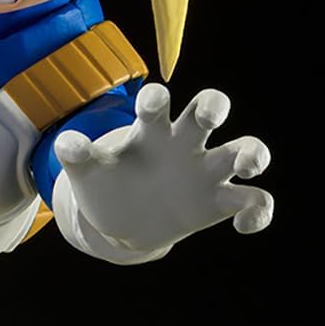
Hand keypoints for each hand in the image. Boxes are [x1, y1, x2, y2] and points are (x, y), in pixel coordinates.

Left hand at [54, 84, 272, 253]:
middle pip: (210, 108)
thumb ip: (76, 156)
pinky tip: (242, 226)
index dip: (157, 99)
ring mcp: (206, 171)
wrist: (122, 223)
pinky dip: (258, 212)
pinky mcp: (220, 202)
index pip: (159, 104)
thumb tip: (66, 143)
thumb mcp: (88, 172)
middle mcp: (184, 143)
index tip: (151, 103)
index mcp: (150, 131)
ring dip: (254, 152)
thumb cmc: (107, 185)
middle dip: (214, 104)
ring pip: (246, 149)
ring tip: (246, 165)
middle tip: (208, 115)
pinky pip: (255, 200)